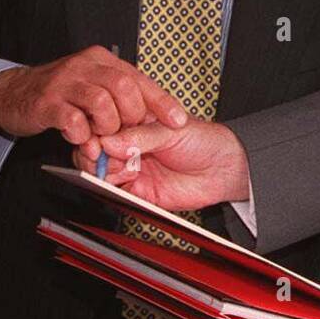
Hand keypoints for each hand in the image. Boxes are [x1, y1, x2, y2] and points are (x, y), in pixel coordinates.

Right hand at [0, 45, 187, 144]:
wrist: (13, 93)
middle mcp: (85, 66)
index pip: (140, 79)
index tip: (179, 121)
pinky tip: (81, 138)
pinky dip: (82, 134)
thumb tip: (155, 119)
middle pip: (124, 87)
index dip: (162, 101)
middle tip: (126, 131)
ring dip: (107, 126)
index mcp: (103, 61)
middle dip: (131, 116)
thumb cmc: (61, 94)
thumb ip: (121, 99)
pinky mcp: (46, 103)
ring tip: (101, 135)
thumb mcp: (95, 88)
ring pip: (101, 102)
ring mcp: (64, 83)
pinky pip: (73, 120)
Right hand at [73, 117, 249, 209]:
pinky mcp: (140, 192)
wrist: (225, 168)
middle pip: (95, 152)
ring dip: (103, 170)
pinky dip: (114, 187)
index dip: (95, 132)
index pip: (105, 127)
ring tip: (122, 167)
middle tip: (102, 155)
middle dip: (94, 154)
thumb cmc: (205, 141)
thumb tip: (109, 141)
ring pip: (101, 173)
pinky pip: (116, 192)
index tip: (94, 139)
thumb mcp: (172, 130)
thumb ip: (141, 136)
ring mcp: (134, 169)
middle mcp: (131, 148)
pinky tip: (127, 179)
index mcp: (137, 125)